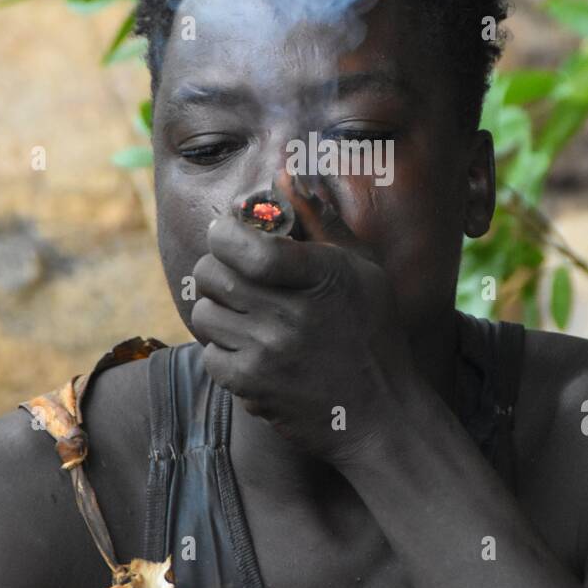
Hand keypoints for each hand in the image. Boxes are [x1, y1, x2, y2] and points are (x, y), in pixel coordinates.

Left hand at [190, 180, 415, 469]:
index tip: (226, 231)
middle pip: (213, 274)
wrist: (382, 414)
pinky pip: (209, 354)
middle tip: (230, 272)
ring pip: (205, 313)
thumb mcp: (362, 268)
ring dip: (217, 309)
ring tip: (243, 312)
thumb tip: (284, 173)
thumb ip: (321, 220)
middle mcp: (292, 316)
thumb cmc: (374, 332)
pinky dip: (222, 349)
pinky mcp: (253, 388)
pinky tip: (248, 349)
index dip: (223, 232)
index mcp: (322, 277)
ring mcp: (270, 354)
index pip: (246, 247)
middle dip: (215, 266)